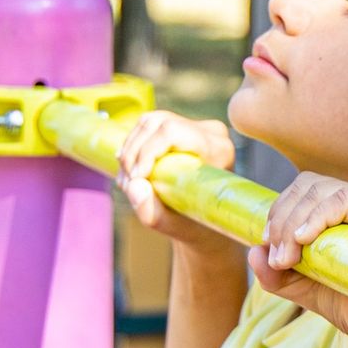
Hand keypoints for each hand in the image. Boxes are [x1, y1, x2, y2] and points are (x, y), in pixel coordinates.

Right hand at [116, 111, 237, 252]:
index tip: (136, 177)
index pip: (172, 132)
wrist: (205, 221)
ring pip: (149, 122)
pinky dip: (132, 147)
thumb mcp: (170, 225)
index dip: (146, 151)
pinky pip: (148, 126)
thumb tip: (134, 185)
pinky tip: (131, 171)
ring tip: (128, 179)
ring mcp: (198, 125)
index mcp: (219, 150)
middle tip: (127, 182)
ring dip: (130, 150)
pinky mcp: (183, 125)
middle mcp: (212, 132)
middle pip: (157, 124)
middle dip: (134, 153)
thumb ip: (151, 211)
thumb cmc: (192, 224)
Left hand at [248, 173, 347, 344]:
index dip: (281, 209)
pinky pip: (345, 199)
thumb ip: (274, 270)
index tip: (268, 243)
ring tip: (288, 257)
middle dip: (284, 216)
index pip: (308, 188)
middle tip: (278, 256)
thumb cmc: (345, 303)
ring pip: (325, 190)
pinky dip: (317, 217)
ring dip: (295, 221)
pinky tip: (304, 240)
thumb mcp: (298, 284)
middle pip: (312, 184)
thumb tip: (254, 251)